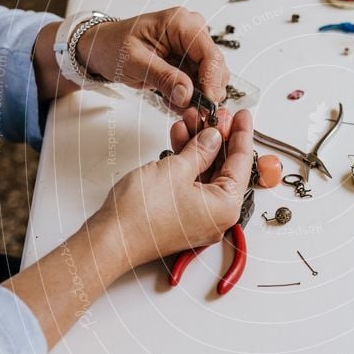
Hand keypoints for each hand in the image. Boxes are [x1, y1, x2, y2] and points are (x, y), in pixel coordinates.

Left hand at [76, 7, 229, 109]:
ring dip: (197, 96)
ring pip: (211, 78)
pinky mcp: (189, 60)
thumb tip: (187, 94)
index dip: (211, 81)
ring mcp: (192, 46)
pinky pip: (200, 83)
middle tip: (189, 110)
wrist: (102, 47)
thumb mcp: (135, 62)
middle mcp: (192, 31)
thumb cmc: (113, 45)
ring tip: (173, 103)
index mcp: (181, 23)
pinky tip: (172, 99)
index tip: (206, 104)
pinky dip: (189, 96)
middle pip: (216, 67)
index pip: (210, 54)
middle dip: (206, 91)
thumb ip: (163, 77)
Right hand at [94, 109, 252, 269]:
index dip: (242, 134)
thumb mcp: (176, 169)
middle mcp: (217, 217)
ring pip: (207, 174)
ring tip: (191, 120)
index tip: (243, 115)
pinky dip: (188, 162)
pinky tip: (180, 139)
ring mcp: (199, 218)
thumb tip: (214, 138)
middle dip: (217, 137)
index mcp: (225, 207)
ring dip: (199, 147)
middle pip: (225, 168)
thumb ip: (201, 150)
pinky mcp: (181, 216)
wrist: (110, 239)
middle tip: (215, 114)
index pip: (242, 163)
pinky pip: (192, 184)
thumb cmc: (141, 215)